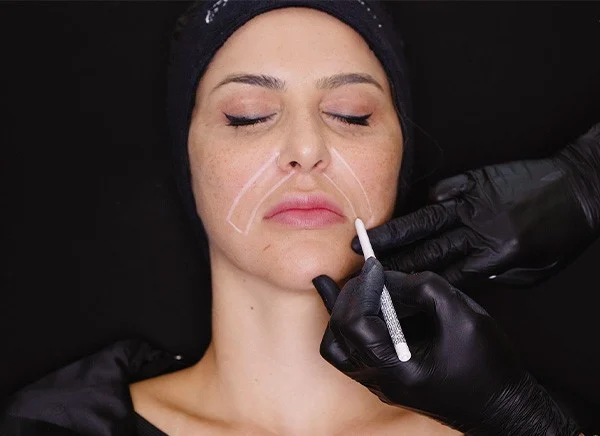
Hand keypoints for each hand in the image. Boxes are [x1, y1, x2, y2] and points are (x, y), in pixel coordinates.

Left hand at [312, 259, 579, 433]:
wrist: (504, 407)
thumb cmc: (488, 367)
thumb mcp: (462, 315)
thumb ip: (425, 288)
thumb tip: (391, 277)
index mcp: (393, 370)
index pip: (355, 324)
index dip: (362, 289)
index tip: (375, 266)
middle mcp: (379, 381)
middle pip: (338, 334)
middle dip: (347, 297)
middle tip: (365, 273)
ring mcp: (381, 383)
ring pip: (338, 346)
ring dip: (340, 312)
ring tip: (339, 284)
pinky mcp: (388, 378)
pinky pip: (355, 350)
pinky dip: (351, 323)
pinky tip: (355, 303)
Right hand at [352, 123, 599, 287]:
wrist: (584, 188)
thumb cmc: (563, 234)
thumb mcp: (535, 271)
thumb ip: (493, 276)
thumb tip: (460, 278)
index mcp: (492, 257)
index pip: (443, 275)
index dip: (413, 284)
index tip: (388, 290)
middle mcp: (477, 230)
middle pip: (425, 249)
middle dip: (390, 259)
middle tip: (362, 265)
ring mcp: (474, 202)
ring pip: (426, 220)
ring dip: (395, 231)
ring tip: (368, 239)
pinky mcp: (478, 180)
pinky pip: (447, 189)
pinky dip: (431, 198)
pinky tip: (414, 207)